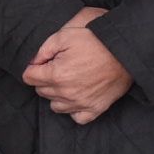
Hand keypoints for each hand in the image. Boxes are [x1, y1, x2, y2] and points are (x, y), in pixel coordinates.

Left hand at [22, 7, 130, 123]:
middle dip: (43, 79)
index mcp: (57, 74)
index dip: (33, 67)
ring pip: (56, 106)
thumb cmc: (94, 41)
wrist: (124, 51)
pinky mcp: (96, 109)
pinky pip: (77, 117)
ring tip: (66, 80)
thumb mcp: (63, 36)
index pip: (28, 77)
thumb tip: (32, 62)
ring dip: (56, 94)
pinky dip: (73, 109)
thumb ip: (42, 50)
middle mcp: (67, 93)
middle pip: (41, 91)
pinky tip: (76, 96)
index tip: (41, 62)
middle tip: (56, 67)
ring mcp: (82, 103)